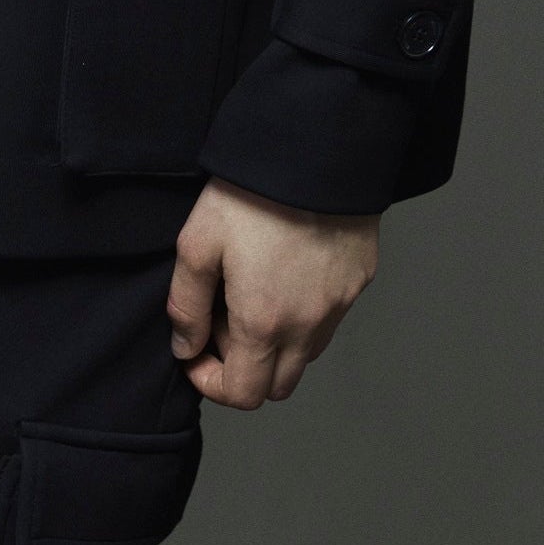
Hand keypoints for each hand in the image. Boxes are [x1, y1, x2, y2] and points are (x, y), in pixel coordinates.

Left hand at [167, 180, 377, 409]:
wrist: (315, 149)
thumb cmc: (252, 193)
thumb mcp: (197, 244)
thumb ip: (185, 306)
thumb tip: (186, 347)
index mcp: (265, 322)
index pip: (244, 395)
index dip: (212, 383)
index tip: (196, 352)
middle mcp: (309, 325)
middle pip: (278, 385)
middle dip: (245, 367)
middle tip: (225, 319)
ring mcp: (339, 305)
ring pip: (307, 355)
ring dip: (278, 344)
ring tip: (256, 292)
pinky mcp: (358, 280)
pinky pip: (330, 318)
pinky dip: (306, 315)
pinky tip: (287, 272)